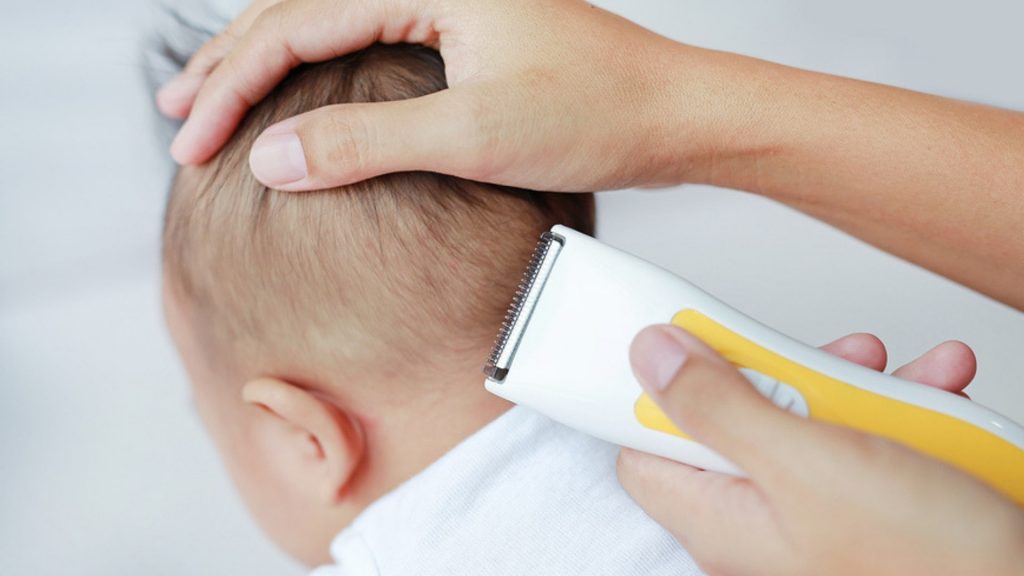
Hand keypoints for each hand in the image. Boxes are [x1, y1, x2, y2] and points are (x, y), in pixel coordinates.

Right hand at [158, 0, 743, 191]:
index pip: (296, 23)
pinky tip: (300, 91)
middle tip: (178, 114)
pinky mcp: (464, 27)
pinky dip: (320, 68)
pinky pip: (367, 36)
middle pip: (300, 8)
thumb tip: (272, 156)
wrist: (673, 116)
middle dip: (232, 64)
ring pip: (329, 19)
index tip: (192, 140)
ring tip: (215, 96)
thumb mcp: (474, 136)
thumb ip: (366, 142)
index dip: (233, 84)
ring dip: (268, 61)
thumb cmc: (598, 114)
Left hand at [617, 327, 1023, 575]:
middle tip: (813, 362)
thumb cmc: (927, 566)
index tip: (688, 338)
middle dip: (780, 373)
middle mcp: (761, 520)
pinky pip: (867, 440)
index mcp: (722, 518)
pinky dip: (903, 410)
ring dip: (856, 384)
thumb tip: (652, 355)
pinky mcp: (869, 504)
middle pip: (731, 417)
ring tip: (893, 377)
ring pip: (808, 420)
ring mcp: (816, 512)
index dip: (658, 387)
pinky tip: (934, 394)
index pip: (645, 443)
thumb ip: (719, 406)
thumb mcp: (807, 463)